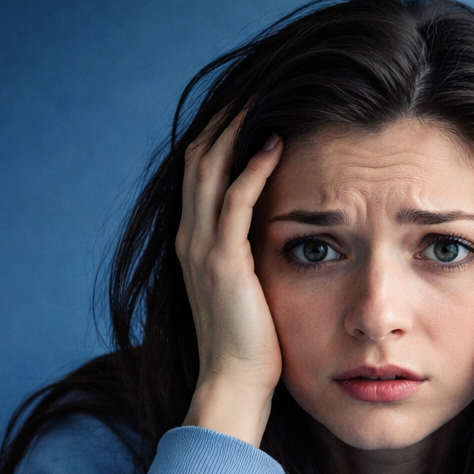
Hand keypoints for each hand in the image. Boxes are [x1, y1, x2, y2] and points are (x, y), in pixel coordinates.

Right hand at [176, 110, 283, 445]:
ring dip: (236, 130)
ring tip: (263, 97)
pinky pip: (234, 200)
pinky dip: (252, 168)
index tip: (251, 107)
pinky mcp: (223, 262)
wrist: (233, 387)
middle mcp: (190, 239)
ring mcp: (202, 249)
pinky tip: (275, 143)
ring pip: (210, 169)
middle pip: (199, 158)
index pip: (201, 173)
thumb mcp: (250, 292)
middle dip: (226, 120)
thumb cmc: (252, 348)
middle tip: (256, 86)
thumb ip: (254, 259)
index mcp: (195, 245)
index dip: (221, 136)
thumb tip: (282, 238)